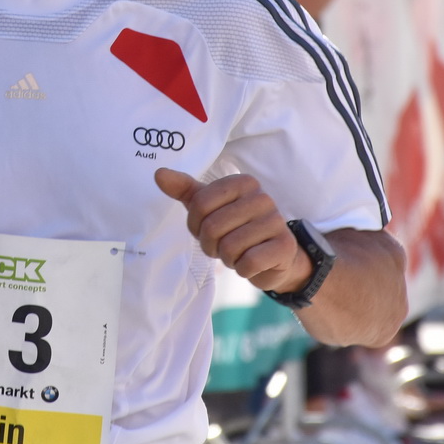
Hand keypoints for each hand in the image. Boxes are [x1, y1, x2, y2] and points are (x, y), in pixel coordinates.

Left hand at [155, 168, 311, 294]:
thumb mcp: (208, 208)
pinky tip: (251, 263)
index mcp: (242, 183)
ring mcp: (276, 221)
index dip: (195, 225)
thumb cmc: (236, 228)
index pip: (200, 204)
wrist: (272, 257)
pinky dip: (242, 269)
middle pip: (213, 227)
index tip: (206, 229)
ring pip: (229, 246)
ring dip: (227, 258)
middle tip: (222, 246)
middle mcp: (262, 197)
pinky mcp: (284, 246)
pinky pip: (248, 262)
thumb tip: (159, 174)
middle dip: (211, 245)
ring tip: (238, 253)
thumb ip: (184, 190)